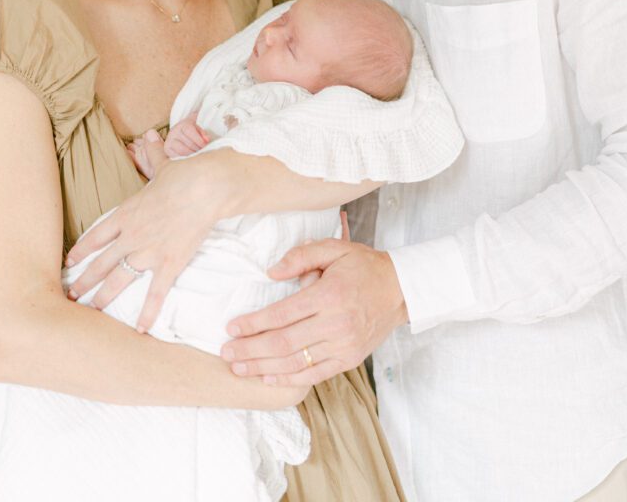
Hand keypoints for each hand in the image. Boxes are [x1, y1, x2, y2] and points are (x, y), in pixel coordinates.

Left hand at [65, 131, 222, 330]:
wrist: (206, 187)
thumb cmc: (185, 175)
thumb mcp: (163, 165)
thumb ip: (153, 156)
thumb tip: (150, 137)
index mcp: (126, 213)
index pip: (96, 236)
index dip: (80, 251)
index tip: (69, 263)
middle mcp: (131, 236)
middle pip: (100, 263)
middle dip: (84, 281)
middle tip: (71, 296)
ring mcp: (148, 252)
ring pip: (119, 280)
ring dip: (103, 298)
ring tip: (91, 313)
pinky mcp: (169, 263)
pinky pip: (155, 293)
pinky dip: (147, 312)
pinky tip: (140, 330)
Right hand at [165, 111, 208, 157]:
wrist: (179, 133)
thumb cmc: (192, 132)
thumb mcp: (199, 130)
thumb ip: (204, 134)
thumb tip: (207, 140)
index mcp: (182, 125)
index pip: (190, 131)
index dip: (199, 140)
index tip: (205, 146)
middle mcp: (174, 132)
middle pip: (187, 143)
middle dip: (197, 149)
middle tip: (203, 153)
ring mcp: (169, 140)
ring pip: (182, 151)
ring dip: (192, 155)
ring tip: (197, 156)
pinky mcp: (167, 149)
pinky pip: (176, 156)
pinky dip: (184, 159)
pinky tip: (190, 159)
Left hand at [220, 238, 408, 385]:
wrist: (400, 290)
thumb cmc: (364, 266)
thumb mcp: (335, 248)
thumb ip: (302, 256)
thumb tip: (272, 272)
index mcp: (328, 295)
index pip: (282, 314)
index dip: (254, 323)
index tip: (232, 327)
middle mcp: (335, 324)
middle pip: (283, 342)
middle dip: (250, 349)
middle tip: (226, 352)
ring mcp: (342, 345)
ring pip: (295, 362)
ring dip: (262, 367)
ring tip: (238, 367)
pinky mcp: (348, 359)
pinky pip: (313, 374)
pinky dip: (288, 379)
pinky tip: (267, 377)